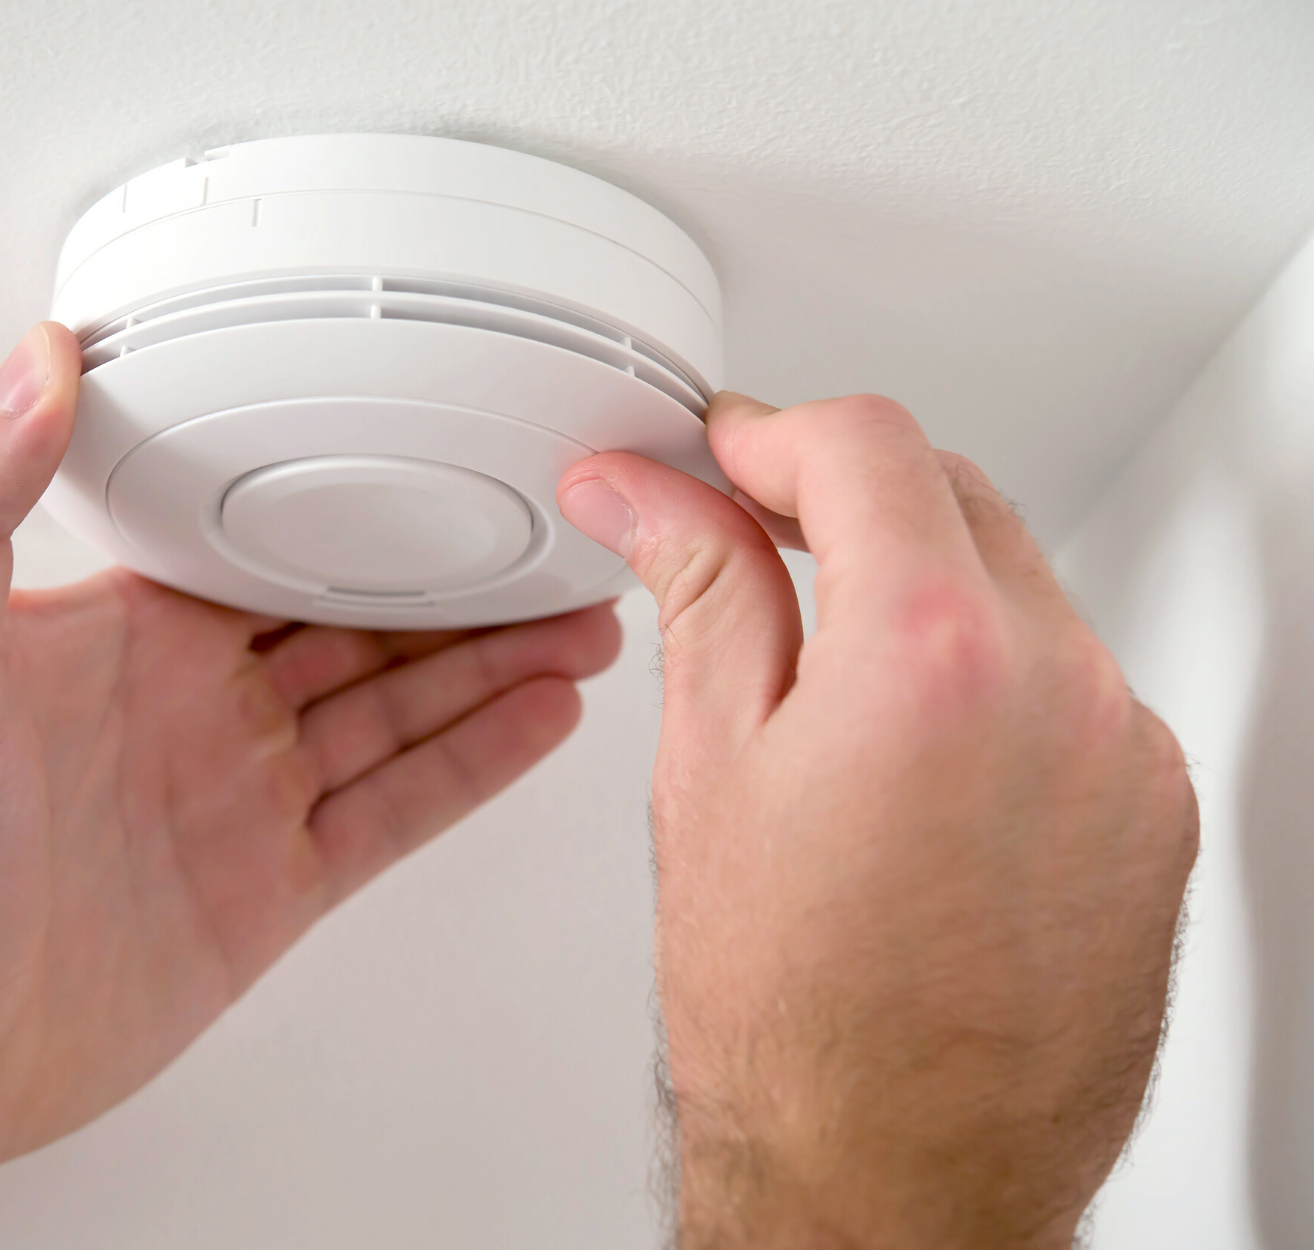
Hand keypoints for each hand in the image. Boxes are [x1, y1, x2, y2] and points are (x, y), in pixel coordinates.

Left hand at [0, 323, 622, 1196]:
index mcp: (127, 635)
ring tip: (586, 618)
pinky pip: (393, 811)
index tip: (438, 448)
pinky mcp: (266, 889)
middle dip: (457, 581)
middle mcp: (192, 708)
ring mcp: (237, 799)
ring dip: (490, 664)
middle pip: (358, 622)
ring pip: (396, 709)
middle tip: (555, 538)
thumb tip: (30, 360)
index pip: (266, 539)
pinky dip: (473, 765)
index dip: (359, 495)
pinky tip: (537, 720)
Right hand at [558, 393, 1196, 1247]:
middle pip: (954, 494)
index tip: (719, 457)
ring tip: (820, 668)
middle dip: (844, 494)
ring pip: (1020, 585)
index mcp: (931, 656)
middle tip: (746, 534)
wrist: (891, 1178)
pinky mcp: (1155, 812)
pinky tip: (909, 751)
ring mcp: (1124, 753)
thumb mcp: (706, 766)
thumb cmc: (789, 1014)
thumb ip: (696, 591)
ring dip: (920, 583)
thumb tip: (646, 493)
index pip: (865, 445)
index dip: (769, 432)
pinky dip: (988, 673)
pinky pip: (1070, 682)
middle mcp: (1061, 687)